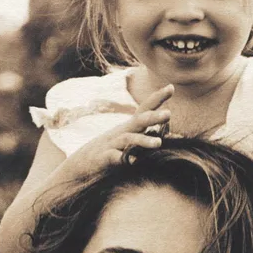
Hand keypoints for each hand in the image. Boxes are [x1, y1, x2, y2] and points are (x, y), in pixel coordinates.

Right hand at [58, 84, 172, 179]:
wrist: (80, 165)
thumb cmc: (109, 152)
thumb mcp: (128, 141)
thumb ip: (146, 136)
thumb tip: (171, 135)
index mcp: (128, 127)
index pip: (144, 109)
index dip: (157, 98)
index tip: (171, 86)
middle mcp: (121, 132)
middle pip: (138, 121)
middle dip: (153, 116)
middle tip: (168, 114)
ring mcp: (111, 145)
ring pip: (128, 139)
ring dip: (143, 140)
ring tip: (158, 143)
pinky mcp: (103, 159)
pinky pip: (114, 157)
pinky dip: (124, 158)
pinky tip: (134, 162)